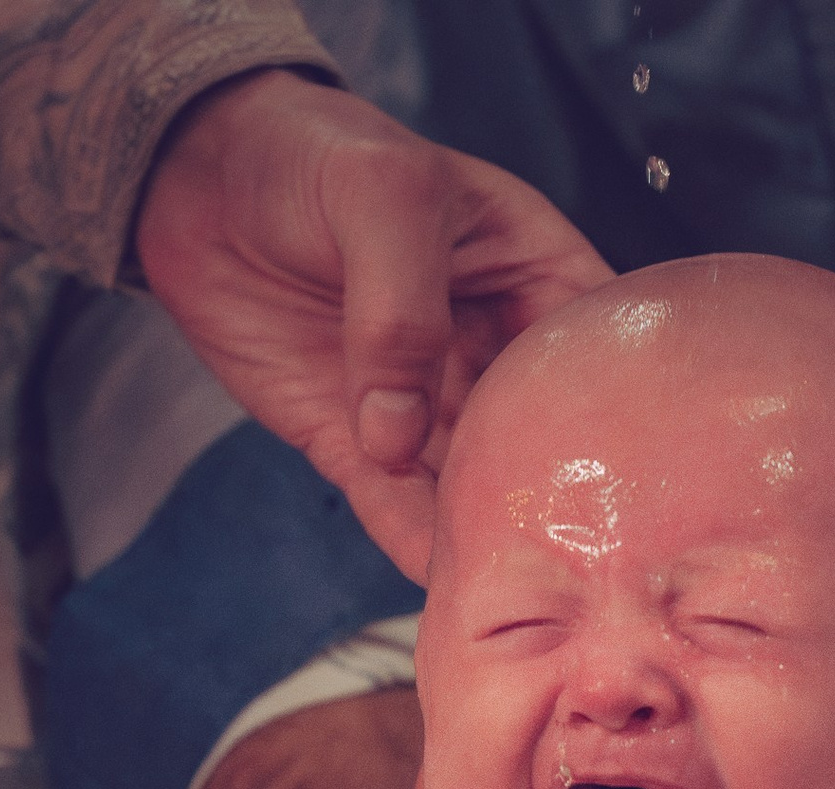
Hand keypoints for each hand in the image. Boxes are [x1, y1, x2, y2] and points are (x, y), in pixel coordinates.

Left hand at [137, 70, 612, 573]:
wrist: (196, 175)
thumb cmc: (315, 154)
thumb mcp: (382, 198)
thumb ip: (402, 310)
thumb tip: (401, 434)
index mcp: (532, 274)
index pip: (594, 354)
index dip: (621, 411)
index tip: (638, 474)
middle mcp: (492, 349)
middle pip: (541, 437)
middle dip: (554, 494)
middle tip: (578, 559)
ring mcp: (422, 401)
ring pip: (470, 482)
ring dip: (486, 532)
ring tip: (516, 589)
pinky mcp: (354, 438)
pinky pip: (390, 502)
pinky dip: (410, 542)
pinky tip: (438, 582)